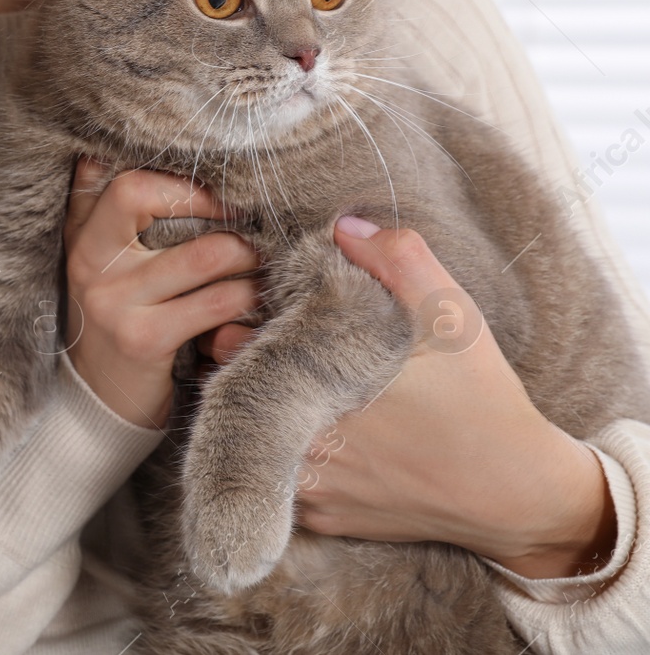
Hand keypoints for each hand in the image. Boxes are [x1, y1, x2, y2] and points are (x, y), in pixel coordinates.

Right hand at [63, 156, 260, 429]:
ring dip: (249, 256)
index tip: (220, 192)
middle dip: (217, 208)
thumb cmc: (117, 315)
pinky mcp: (143, 339)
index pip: (122, 178)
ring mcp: (114, 301)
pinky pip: (217, 303)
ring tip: (265, 261)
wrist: (98, 399)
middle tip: (253, 221)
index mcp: (82, 234)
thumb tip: (130, 146)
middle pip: (150, 198)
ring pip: (205, 253)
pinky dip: (249, 297)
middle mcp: (90, 262)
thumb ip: (110, 208)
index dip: (179, 179)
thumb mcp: (102, 260)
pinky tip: (258, 300)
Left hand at [198, 216, 617, 579]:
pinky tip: (334, 437)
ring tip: (314, 392)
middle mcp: (302, 444)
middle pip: (235, 392)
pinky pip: (284, 479)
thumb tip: (343, 227)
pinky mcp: (323, 520)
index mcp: (318, 386)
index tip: (274, 314)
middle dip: (252, 366)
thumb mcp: (450, 313)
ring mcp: (308, 489)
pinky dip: (296, 456)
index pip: (231, 344)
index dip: (245, 322)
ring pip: (254, 438)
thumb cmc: (481, 396)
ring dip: (270, 413)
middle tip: (290, 350)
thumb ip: (396, 259)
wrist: (516, 491)